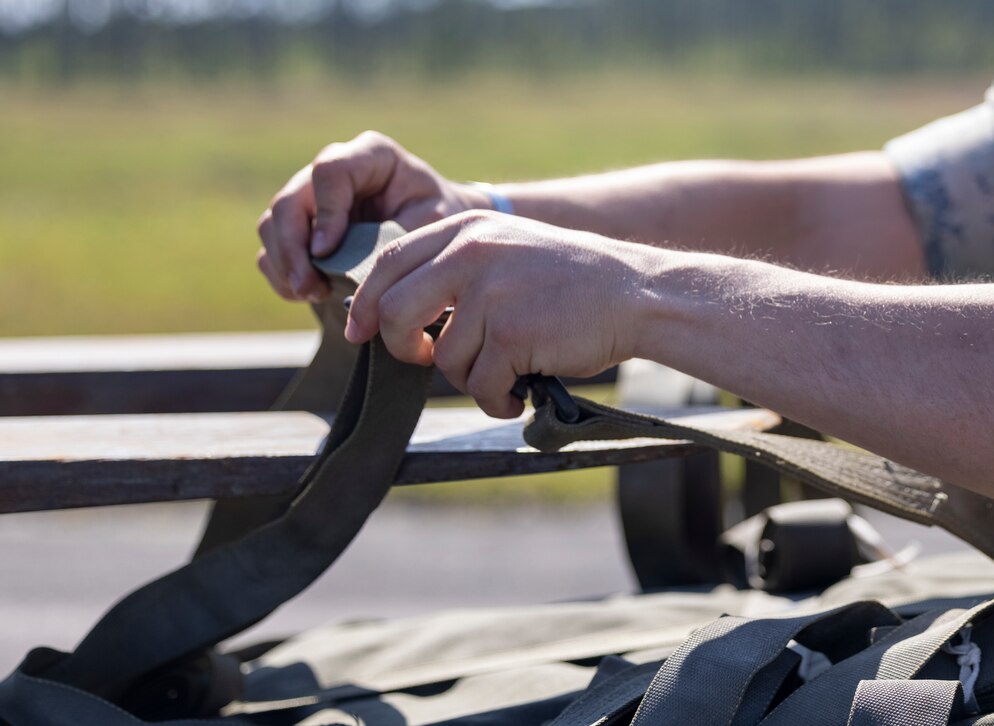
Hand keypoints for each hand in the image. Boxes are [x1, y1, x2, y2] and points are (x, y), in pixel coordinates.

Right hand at [256, 131, 489, 301]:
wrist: (437, 231)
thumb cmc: (439, 219)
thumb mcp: (433, 222)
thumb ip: (395, 236)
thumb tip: (351, 269)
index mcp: (371, 156)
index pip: (330, 171)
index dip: (325, 212)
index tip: (328, 252)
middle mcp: (333, 171)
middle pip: (290, 200)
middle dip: (292, 248)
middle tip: (309, 287)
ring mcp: (312, 198)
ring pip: (273, 224)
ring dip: (285, 265)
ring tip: (313, 293)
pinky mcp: (302, 227)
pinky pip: (273, 248)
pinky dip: (283, 274)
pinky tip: (309, 293)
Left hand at [345, 211, 657, 416]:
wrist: (635, 293)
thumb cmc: (570, 281)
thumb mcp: (506, 249)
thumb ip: (454, 268)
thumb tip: (396, 313)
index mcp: (465, 230)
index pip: (389, 263)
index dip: (366, 302)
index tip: (358, 331)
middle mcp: (471, 254)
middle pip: (394, 312)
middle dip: (401, 347)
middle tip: (425, 360)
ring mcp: (490, 293)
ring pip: (444, 359)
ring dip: (472, 378)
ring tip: (508, 370)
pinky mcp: (511, 333)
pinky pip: (481, 385)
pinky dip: (498, 399)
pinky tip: (521, 391)